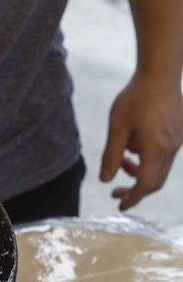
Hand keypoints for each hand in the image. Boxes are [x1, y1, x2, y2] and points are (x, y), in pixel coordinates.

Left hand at [100, 74, 182, 209]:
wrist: (160, 74)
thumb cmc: (136, 99)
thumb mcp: (117, 128)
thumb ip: (111, 156)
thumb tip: (105, 180)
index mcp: (156, 149)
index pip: (146, 185)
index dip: (132, 198)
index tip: (120, 206)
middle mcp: (172, 148)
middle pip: (156, 181)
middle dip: (135, 190)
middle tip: (115, 192)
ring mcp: (178, 140)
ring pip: (160, 167)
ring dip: (140, 171)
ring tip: (122, 161)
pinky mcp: (179, 133)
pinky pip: (164, 154)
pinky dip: (148, 158)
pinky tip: (134, 144)